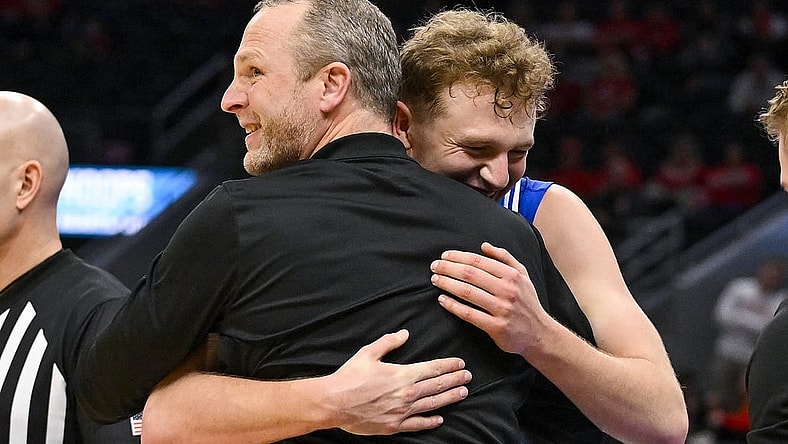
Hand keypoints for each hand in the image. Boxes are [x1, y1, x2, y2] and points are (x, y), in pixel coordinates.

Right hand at [328, 329, 470, 434]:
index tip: (460, 363)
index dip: (448, 366)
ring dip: (449, 398)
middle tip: (468, 377)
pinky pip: (417, 425)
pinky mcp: (394, 426)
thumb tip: (405, 333)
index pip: (432, 369)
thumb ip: (389, 342)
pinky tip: (440, 419)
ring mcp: (401, 412)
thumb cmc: (349, 377)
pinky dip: (430, 422)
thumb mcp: (368, 353)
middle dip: (454, 380)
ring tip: (462, 393)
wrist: (333, 403)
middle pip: (437, 386)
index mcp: (402, 375)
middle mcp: (406, 394)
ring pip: (432, 404)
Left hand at [430, 242, 546, 355]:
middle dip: (448, 268)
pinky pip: (469, 314)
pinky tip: (442, 300)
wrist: (540, 334)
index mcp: (512, 275)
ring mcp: (502, 309)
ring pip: (467, 292)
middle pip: (470, 274)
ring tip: (435, 280)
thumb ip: (505, 257)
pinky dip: (453, 306)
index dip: (458, 257)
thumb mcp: (523, 275)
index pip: (479, 261)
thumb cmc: (527, 302)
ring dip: (447, 284)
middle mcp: (507, 290)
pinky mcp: (496, 327)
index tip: (444, 256)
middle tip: (434, 266)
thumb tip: (484, 246)